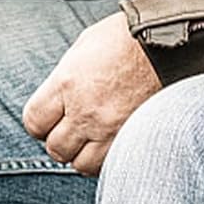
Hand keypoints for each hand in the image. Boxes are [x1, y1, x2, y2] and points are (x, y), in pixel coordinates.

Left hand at [22, 12, 161, 176]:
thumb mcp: (83, 48)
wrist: (169, 42)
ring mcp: (110, 129)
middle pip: (56, 148)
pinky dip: (104, 160)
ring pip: (81, 164)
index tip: (47, 121)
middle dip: (59, 141)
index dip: (38, 124)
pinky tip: (108, 144)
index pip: (34, 122)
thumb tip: (55, 100)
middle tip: (70, 131)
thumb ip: (64, 79)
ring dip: (82, 155)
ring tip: (90, 141)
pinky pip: (108, 165)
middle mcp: (85, 111)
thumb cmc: (125, 38)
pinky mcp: (132, 138)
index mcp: (66, 83)